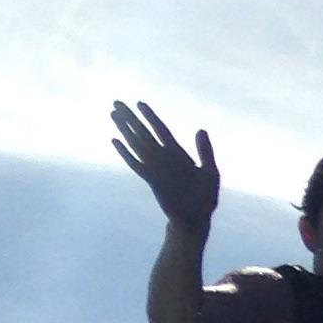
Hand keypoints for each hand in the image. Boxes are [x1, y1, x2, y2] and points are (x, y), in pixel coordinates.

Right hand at [111, 101, 218, 233]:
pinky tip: (114, 141)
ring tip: (112, 114)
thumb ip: (206, 151)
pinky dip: (125, 152)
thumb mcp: (210, 173)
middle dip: (130, 117)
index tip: (140, 103)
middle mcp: (164, 158)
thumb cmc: (205, 199)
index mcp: (178, 154)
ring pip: (137, 144)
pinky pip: (136, 164)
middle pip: (144, 132)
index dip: (150, 116)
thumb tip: (201, 129)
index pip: (161, 130)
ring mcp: (156, 169)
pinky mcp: (152, 181)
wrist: (197, 220)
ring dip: (124, 129)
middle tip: (116, 102)